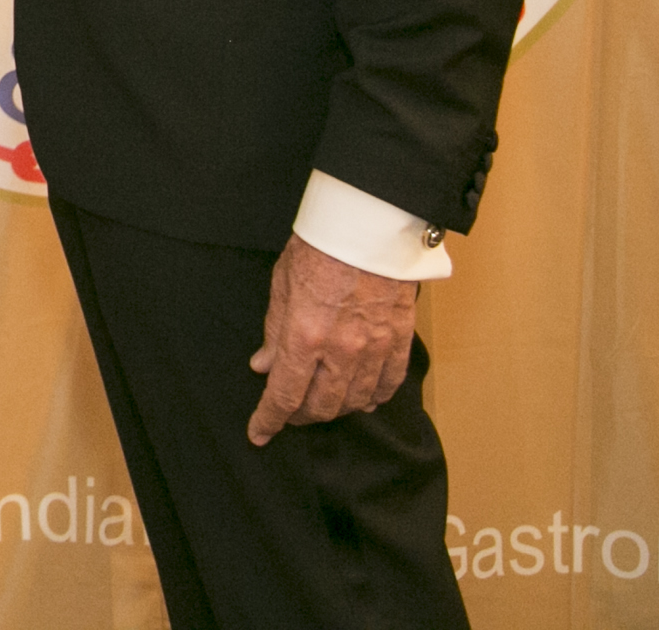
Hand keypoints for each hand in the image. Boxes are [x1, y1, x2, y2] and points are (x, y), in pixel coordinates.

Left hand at [246, 232, 418, 443]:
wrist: (366, 225)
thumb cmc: (319, 248)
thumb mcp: (281, 286)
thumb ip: (274, 333)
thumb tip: (263, 366)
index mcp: (304, 336)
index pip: (284, 395)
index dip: (269, 419)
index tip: (259, 433)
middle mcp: (341, 350)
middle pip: (321, 406)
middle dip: (301, 416)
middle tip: (290, 412)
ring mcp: (374, 347)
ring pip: (355, 400)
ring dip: (336, 409)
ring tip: (323, 405)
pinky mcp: (399, 339)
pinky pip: (389, 382)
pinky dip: (374, 397)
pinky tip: (364, 399)